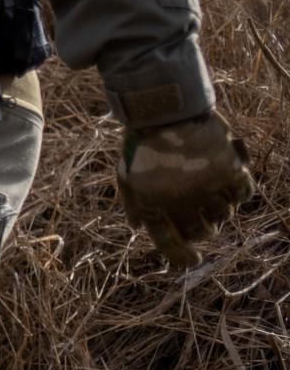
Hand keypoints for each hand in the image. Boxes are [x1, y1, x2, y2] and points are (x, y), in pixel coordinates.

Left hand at [117, 110, 254, 266]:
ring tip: (208, 188)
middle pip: (202, 232)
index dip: (180, 256)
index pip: (169, 243)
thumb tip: (138, 227)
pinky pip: (244, 194)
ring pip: (224, 215)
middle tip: (198, 211)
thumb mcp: (125, 173)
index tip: (192, 260)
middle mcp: (181, 202)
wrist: (163, 108)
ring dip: (218, 208)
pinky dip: (238, 191)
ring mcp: (207, 187)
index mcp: (152, 205)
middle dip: (201, 227)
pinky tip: (229, 179)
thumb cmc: (142, 142)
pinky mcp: (229, 171)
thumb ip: (133, 203)